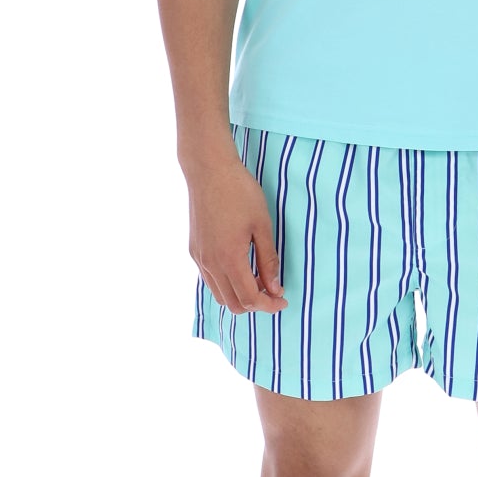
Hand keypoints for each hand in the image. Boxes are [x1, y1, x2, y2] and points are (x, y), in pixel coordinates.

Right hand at [185, 151, 289, 316]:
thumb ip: (268, 260)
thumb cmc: (240, 193)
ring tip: (258, 280)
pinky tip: (241, 269)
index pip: (249, 299)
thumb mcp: (262, 225)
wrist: (209, 171)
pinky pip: (209, 279)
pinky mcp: (194, 250)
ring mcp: (199, 258)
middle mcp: (210, 263)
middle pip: (233, 304)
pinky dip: (226, 284)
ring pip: (219, 295)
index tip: (283, 299)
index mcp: (229, 258)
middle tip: (273, 291)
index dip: (269, 305)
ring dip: (239, 295)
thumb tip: (275, 288)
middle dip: (255, 304)